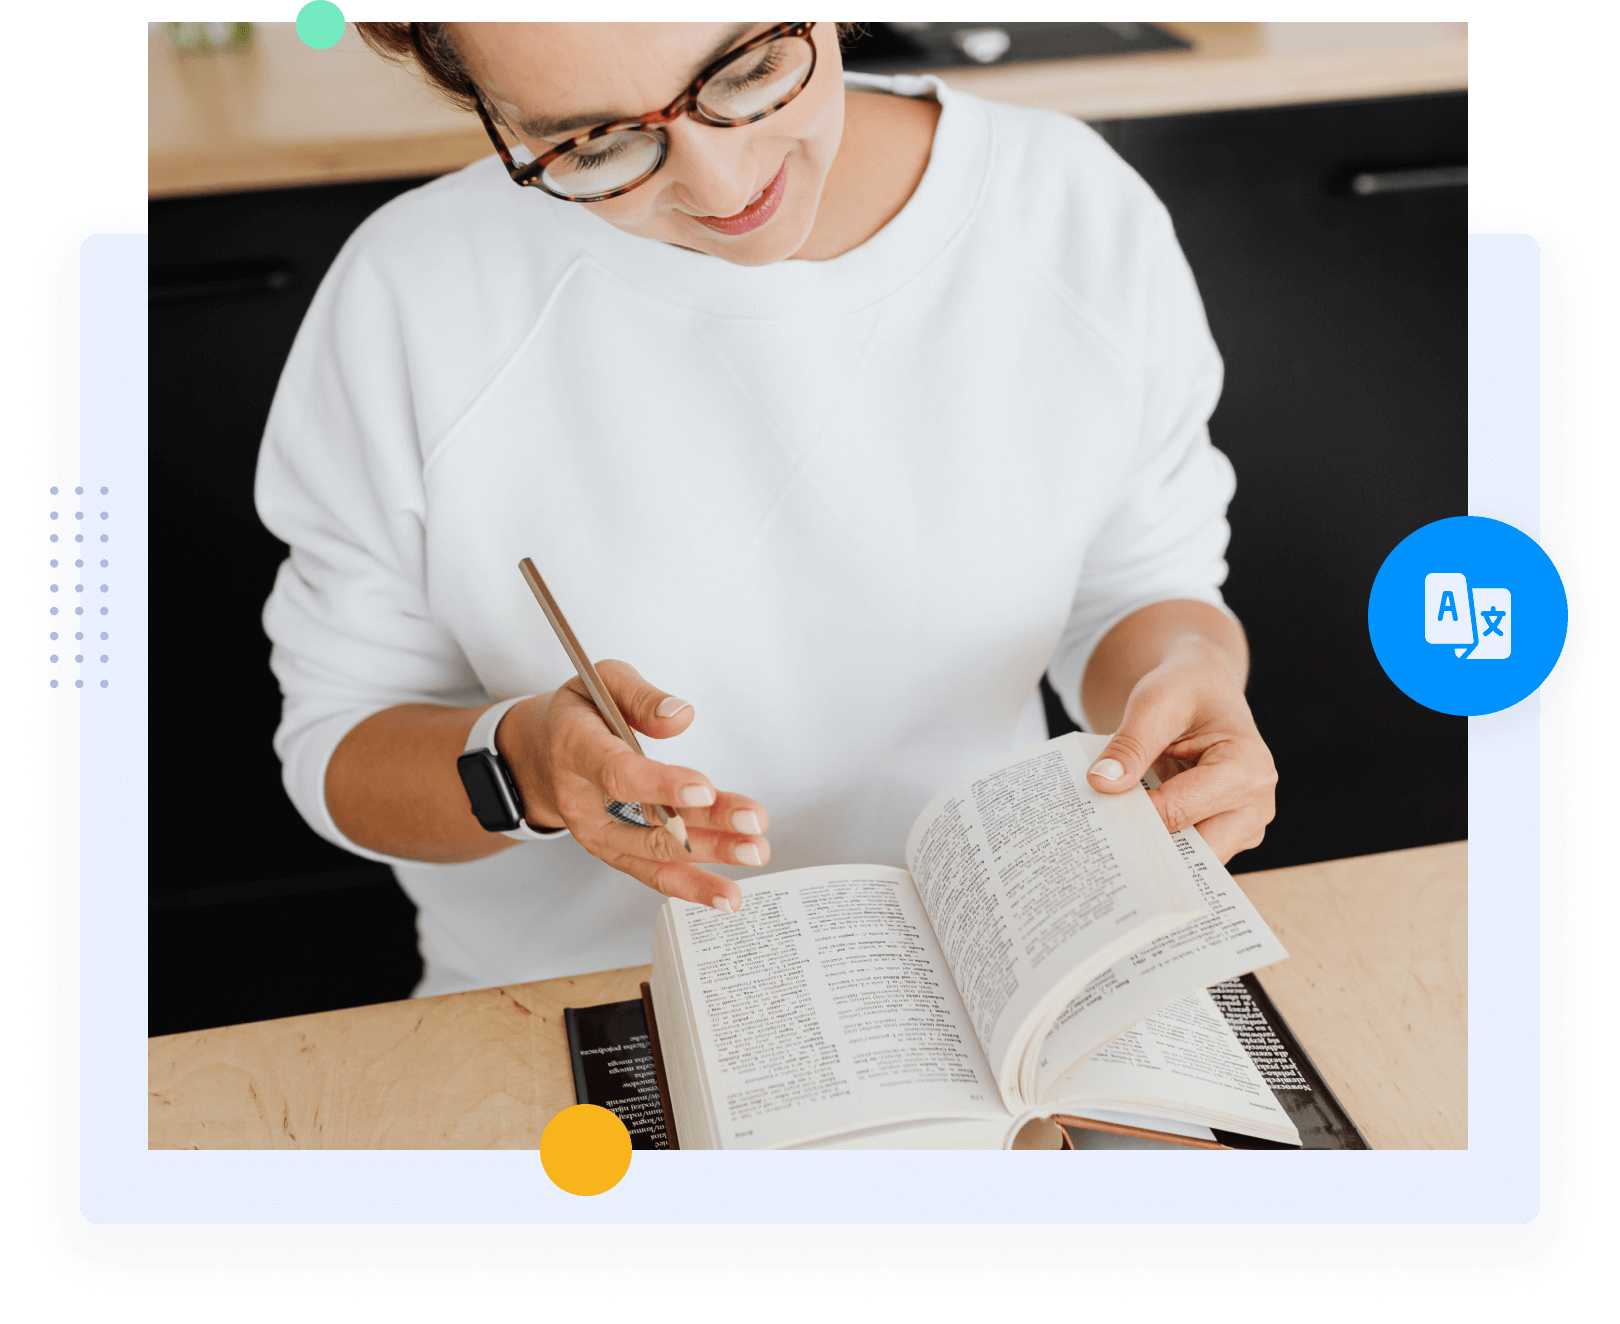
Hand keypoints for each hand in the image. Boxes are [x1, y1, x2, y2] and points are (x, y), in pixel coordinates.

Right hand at [495, 661, 768, 911]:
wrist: (542, 751)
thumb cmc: (580, 713)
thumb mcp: (603, 680)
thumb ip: (641, 696)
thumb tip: (682, 716)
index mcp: (575, 749)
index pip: (618, 773)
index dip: (661, 784)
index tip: (704, 790)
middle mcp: (581, 801)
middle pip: (647, 821)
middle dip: (705, 825)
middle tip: (751, 823)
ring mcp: (597, 834)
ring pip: (655, 854)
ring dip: (709, 858)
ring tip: (754, 852)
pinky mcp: (614, 852)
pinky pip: (652, 873)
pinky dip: (691, 886)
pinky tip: (727, 894)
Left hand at [1083, 638, 1276, 863]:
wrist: (1204, 689)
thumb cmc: (1186, 690)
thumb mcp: (1154, 703)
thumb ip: (1130, 745)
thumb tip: (1101, 784)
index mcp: (1247, 769)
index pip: (1178, 813)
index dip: (1131, 817)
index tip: (1091, 816)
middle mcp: (1256, 804)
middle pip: (1193, 850)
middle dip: (1145, 847)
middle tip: (1096, 838)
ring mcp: (1245, 824)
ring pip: (1192, 861)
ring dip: (1152, 852)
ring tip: (1110, 834)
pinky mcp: (1230, 833)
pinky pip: (1191, 852)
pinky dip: (1161, 845)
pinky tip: (1130, 831)